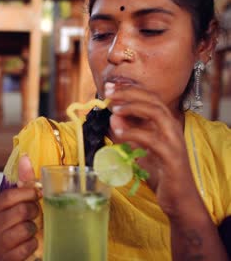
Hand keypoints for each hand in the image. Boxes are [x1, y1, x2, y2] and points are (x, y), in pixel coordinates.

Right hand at [0, 156, 40, 260]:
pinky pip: (27, 247)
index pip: (9, 195)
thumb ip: (24, 181)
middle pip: (20, 211)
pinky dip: (33, 245)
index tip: (36, 194)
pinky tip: (29, 243)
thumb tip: (25, 158)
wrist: (22, 253)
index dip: (27, 194)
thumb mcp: (24, 201)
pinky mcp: (6, 258)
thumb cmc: (22, 225)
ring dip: (33, 229)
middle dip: (33, 212)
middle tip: (33, 215)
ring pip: (24, 229)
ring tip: (30, 229)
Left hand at [105, 84, 202, 216]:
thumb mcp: (137, 149)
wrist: (177, 198)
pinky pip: (153, 139)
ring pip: (156, 113)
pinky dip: (134, 134)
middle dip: (129, 93)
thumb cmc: (158, 172)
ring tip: (114, 109)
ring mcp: (174, 140)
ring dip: (133, 107)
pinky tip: (118, 134)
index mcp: (164, 123)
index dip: (128, 90)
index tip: (108, 87)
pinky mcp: (172, 156)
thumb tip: (112, 118)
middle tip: (108, 93)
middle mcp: (171, 127)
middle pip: (152, 99)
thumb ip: (126, 134)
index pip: (148, 97)